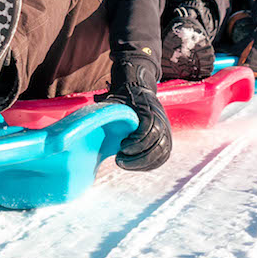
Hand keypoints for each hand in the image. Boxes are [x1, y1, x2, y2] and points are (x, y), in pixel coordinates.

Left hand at [105, 54, 170, 170]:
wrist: (138, 92)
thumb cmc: (123, 98)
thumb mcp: (115, 101)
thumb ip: (108, 111)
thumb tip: (91, 122)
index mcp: (150, 111)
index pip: (151, 131)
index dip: (137, 142)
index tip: (121, 146)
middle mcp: (162, 122)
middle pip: (157, 146)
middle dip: (138, 158)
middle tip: (119, 160)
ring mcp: (166, 132)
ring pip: (160, 154)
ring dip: (142, 163)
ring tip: (124, 163)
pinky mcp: (165, 141)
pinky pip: (161, 158)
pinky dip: (148, 165)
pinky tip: (133, 165)